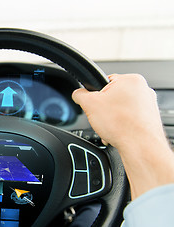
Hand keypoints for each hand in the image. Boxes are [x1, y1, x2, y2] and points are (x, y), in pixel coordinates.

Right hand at [72, 74, 173, 198]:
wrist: (139, 146)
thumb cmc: (122, 124)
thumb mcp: (89, 104)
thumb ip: (80, 95)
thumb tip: (77, 94)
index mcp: (131, 80)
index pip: (105, 82)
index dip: (95, 95)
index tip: (94, 104)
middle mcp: (144, 89)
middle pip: (113, 96)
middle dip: (104, 109)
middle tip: (102, 117)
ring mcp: (149, 104)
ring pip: (121, 109)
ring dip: (112, 118)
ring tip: (111, 127)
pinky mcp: (150, 118)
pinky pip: (130, 119)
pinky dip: (122, 125)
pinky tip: (118, 132)